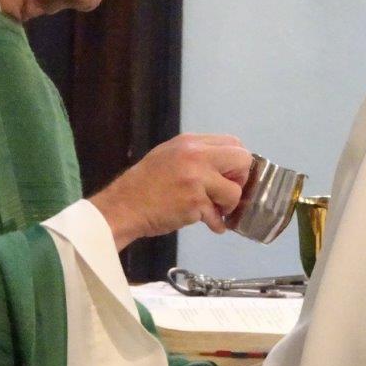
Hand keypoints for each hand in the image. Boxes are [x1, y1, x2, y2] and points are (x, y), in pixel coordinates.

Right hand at [89, 134, 252, 249]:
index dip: (236, 162)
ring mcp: (196, 179)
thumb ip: (197, 156)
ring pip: (233, 192)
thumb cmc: (145, 183)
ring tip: (214, 210)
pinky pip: (218, 216)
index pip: (233, 143)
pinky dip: (215, 223)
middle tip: (226, 192)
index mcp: (191, 142)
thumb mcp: (170, 155)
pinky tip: (208, 223)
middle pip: (241, 159)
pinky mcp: (194, 203)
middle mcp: (196, 156)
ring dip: (227, 206)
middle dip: (239, 179)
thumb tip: (224, 166)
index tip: (229, 176)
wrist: (123, 206)